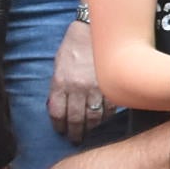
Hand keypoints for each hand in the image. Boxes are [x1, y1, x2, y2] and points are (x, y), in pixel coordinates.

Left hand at [49, 18, 108, 141]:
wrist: (95, 29)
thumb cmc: (74, 46)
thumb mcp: (58, 64)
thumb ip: (58, 86)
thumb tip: (59, 107)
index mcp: (61, 82)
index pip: (57, 113)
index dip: (58, 126)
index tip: (61, 131)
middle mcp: (77, 88)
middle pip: (75, 120)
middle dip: (74, 133)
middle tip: (75, 139)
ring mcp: (96, 88)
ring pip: (93, 118)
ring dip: (90, 129)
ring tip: (89, 132)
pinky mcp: (111, 86)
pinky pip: (109, 110)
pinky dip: (106, 118)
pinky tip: (102, 120)